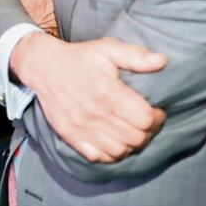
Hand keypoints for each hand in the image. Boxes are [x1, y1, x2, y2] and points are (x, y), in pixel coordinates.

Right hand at [11, 33, 167, 162]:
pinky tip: (115, 140)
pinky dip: (112, 154)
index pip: (144, 119)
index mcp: (107, 91)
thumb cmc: (80, 57)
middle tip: (146, 122)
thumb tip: (162, 60)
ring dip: (132, 144)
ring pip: (120, 151)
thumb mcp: (107, 49)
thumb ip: (135, 56)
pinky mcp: (71, 135)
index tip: (155, 110)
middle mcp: (94, 113)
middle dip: (148, 132)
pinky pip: (99, 157)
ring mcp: (81, 127)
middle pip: (136, 138)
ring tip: (132, 131)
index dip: (156, 117)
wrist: (43, 66)